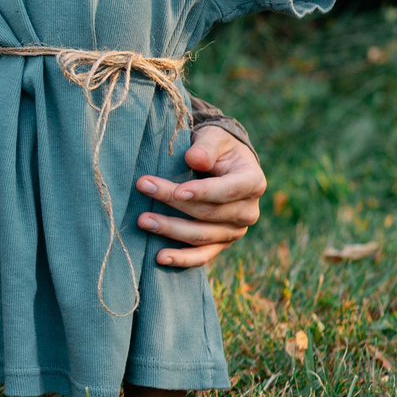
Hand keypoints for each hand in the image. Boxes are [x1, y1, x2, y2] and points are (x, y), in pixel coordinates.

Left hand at [134, 123, 265, 267]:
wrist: (224, 166)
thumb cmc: (218, 148)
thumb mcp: (215, 138)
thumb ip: (206, 147)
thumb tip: (194, 159)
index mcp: (252, 182)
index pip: (226, 191)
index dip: (202, 192)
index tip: (177, 192)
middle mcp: (248, 211)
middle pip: (209, 213)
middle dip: (174, 203)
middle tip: (143, 188)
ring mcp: (235, 231)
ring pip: (202, 236)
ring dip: (171, 230)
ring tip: (143, 220)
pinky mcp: (221, 243)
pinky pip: (202, 256)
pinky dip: (182, 259)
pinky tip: (160, 258)